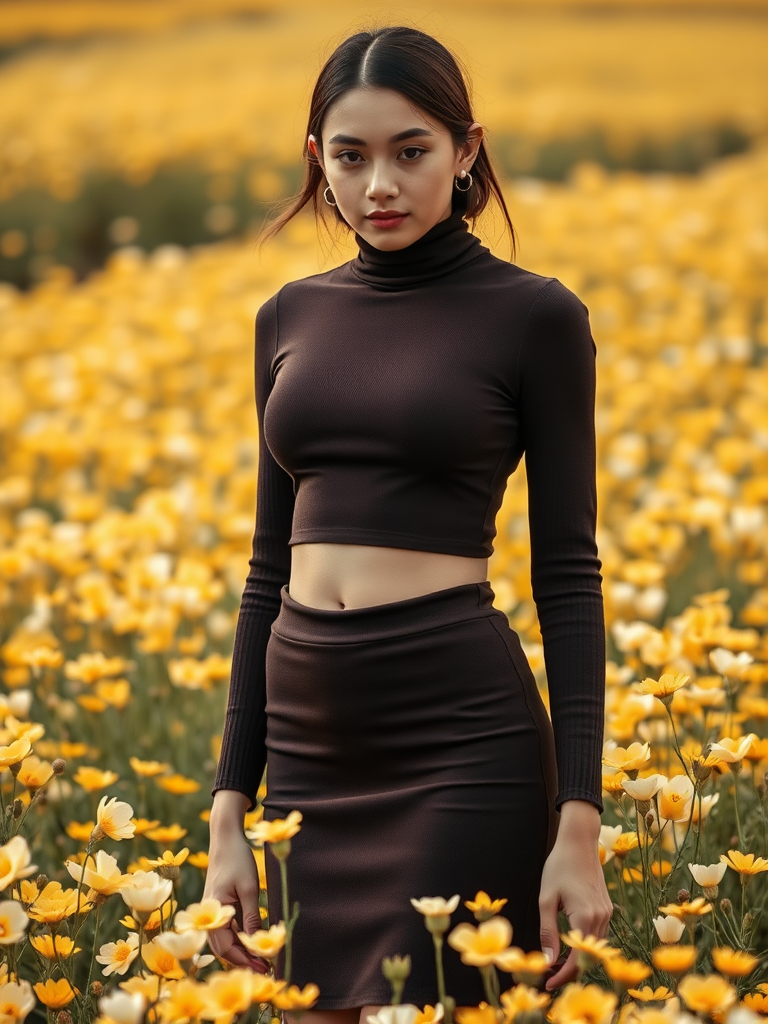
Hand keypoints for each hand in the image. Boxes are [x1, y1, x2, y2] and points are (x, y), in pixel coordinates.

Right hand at [203, 830, 271, 973]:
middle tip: (264, 968)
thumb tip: (257, 944)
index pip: (225, 946)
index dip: (244, 959)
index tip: (263, 967)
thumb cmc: (238, 859)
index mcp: (213, 910)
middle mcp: (208, 914)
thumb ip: (251, 916)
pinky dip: (238, 938)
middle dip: (242, 960)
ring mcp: (211, 911)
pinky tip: (252, 941)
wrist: (225, 838)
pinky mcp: (217, 906)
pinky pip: (225, 928)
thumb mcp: (249, 888)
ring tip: (261, 958)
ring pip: (223, 940)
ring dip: (241, 950)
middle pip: (222, 947)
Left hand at [538, 823, 612, 990]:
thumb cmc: (559, 866)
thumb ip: (548, 932)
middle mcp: (601, 918)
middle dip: (569, 971)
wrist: (579, 841)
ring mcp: (607, 913)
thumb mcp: (547, 899)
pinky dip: (584, 944)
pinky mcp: (607, 907)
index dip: (562, 976)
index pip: (576, 960)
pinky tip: (569, 944)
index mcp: (586, 917)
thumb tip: (548, 961)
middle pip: (588, 958)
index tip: (547, 985)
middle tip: (547, 976)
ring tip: (555, 963)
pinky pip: (598, 934)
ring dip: (577, 958)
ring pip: (594, 948)